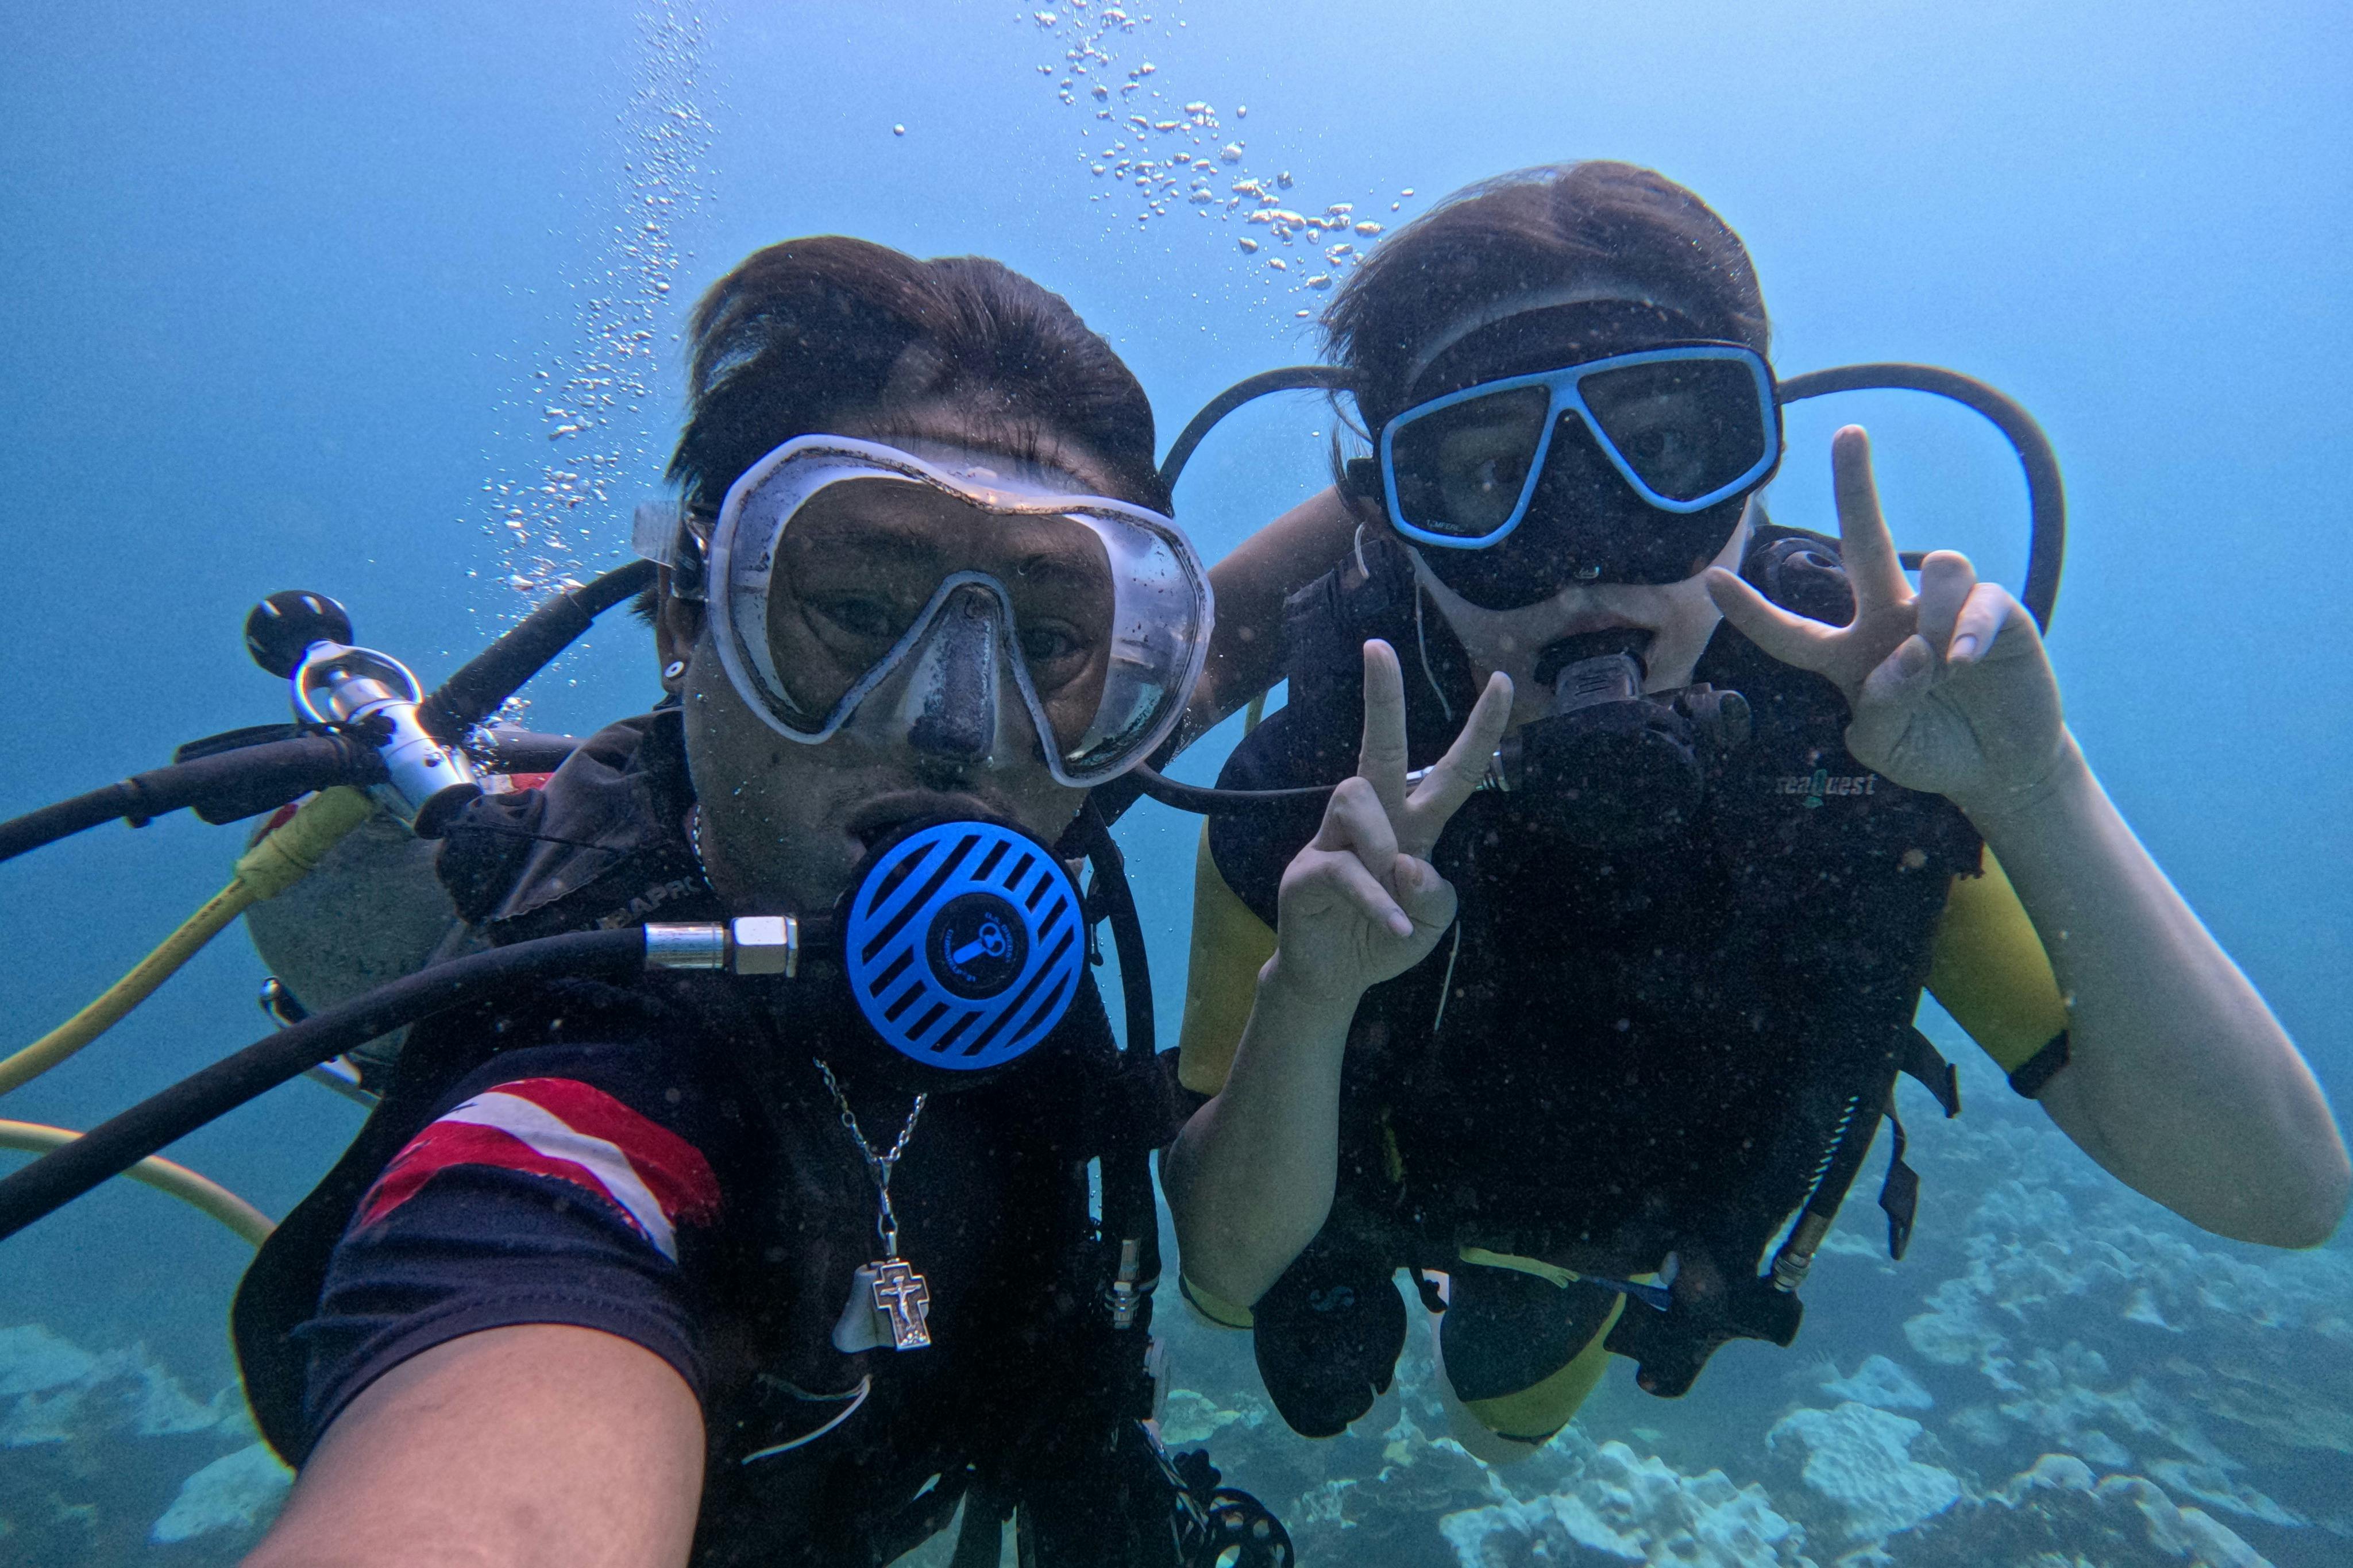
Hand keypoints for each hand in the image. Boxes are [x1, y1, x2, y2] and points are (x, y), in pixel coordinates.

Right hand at [1270, 641, 1511, 1007]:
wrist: (1334, 977)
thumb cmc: (1386, 936)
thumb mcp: (1432, 922)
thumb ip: (1436, 896)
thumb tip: (1410, 865)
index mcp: (1413, 825)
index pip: (1451, 771)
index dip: (1479, 730)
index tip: (1502, 681)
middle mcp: (1374, 820)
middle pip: (1381, 748)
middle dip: (1382, 696)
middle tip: (1378, 646)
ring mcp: (1336, 838)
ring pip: (1357, 796)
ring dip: (1382, 845)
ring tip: (1391, 888)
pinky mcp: (1309, 869)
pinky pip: (1346, 867)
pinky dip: (1376, 901)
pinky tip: (1393, 926)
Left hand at [1705, 426, 2067, 818]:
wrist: (2000, 766)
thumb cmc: (1931, 751)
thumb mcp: (1887, 748)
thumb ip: (1882, 709)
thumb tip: (1909, 654)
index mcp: (1847, 655)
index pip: (1790, 632)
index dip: (1751, 612)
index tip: (1710, 580)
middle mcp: (1890, 618)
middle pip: (1865, 542)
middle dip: (1856, 486)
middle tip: (1848, 433)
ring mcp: (1943, 610)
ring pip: (1935, 564)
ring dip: (1932, 612)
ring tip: (1942, 664)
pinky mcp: (1998, 613)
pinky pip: (1980, 600)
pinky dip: (1968, 631)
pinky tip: (1962, 663)